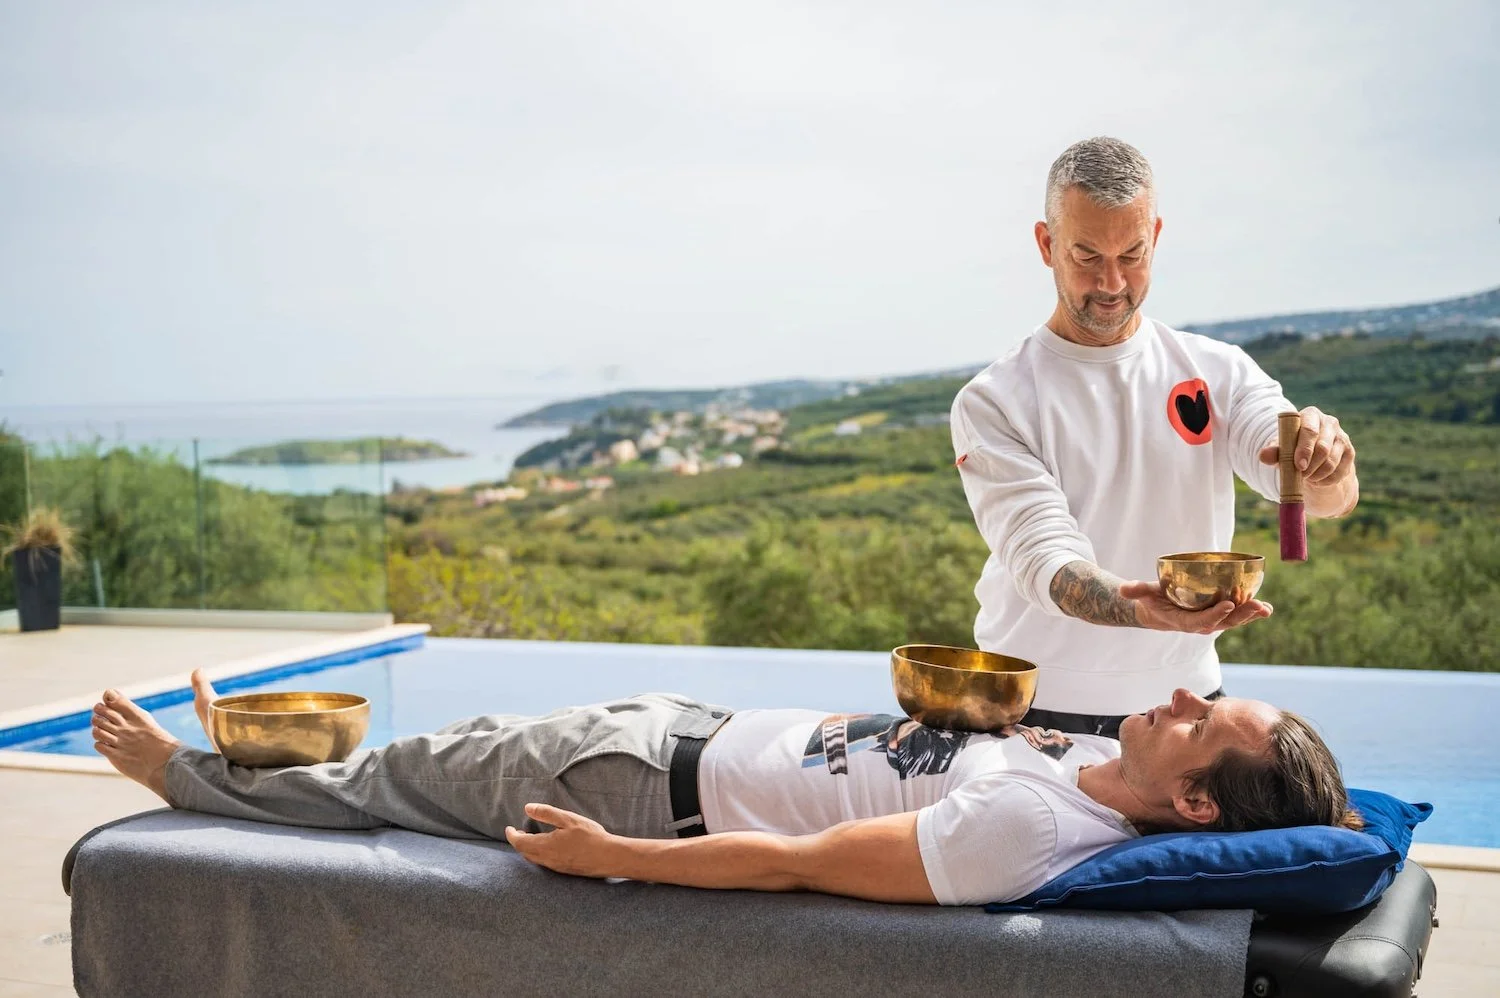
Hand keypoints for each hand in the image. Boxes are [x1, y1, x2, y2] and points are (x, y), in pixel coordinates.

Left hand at [504, 803, 617, 878]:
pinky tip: (546, 848)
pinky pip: (543, 863)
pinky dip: (537, 854)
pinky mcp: (563, 871)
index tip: (509, 828)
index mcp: (545, 846)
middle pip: (525, 853)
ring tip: (529, 838)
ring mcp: (555, 867)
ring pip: (534, 859)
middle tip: (517, 832)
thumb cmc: (590, 836)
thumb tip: (527, 808)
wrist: (609, 857)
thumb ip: (546, 813)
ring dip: (528, 849)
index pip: (520, 843)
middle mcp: (547, 859)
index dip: (512, 835)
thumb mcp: (568, 819)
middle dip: (518, 842)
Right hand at [1117, 580, 1272, 634]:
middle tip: (1257, 606)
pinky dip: (1251, 613)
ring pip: (1233, 621)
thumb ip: (1136, 590)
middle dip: (1241, 615)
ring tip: (1265, 608)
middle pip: (1224, 623)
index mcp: (1183, 621)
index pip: (1201, 621)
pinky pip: (1237, 615)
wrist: (1159, 611)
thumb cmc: (1153, 599)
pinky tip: (1266, 608)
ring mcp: (1212, 620)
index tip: (1229, 604)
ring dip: (1250, 615)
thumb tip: (1123, 589)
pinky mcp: (1219, 615)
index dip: (1215, 614)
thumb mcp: (1143, 593)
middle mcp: (1200, 624)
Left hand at [1258, 406, 1355, 486]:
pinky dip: (1326, 480)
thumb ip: (1273, 451)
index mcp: (1310, 415)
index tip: (1298, 466)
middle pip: (1323, 448)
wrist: (1312, 456)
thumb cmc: (1292, 447)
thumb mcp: (1281, 448)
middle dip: (1310, 466)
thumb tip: (1263, 456)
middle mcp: (1330, 422)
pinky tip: (1317, 480)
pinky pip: (1340, 471)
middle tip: (1300, 476)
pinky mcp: (1350, 452)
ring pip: (1332, 461)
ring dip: (1317, 475)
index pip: (1309, 431)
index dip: (1304, 450)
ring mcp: (1342, 437)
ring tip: (1306, 478)